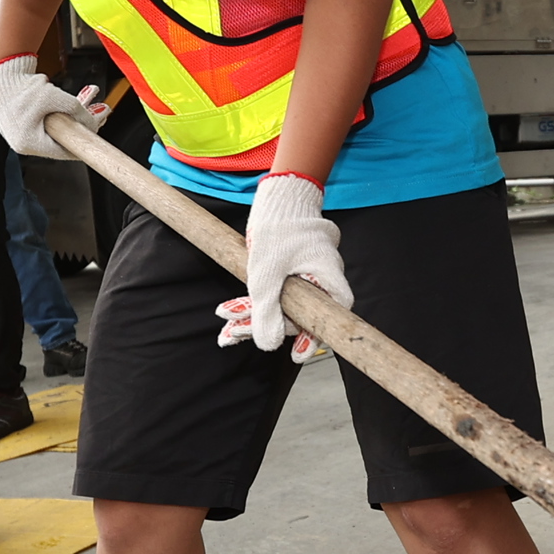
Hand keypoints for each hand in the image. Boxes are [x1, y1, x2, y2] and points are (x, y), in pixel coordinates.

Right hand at [0, 54, 99, 162]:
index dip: (81, 145)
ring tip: (91, 97)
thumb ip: (78, 111)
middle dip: (82, 123)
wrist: (2, 71)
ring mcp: (23, 132)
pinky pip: (48, 119)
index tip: (95, 142)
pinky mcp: (24, 121)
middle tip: (100, 112)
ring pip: (57, 126)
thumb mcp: (56, 98)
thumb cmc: (23, 87)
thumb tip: (93, 124)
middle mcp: (24, 142)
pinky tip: (78, 98)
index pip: (62, 151)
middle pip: (62, 137)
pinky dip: (61, 110)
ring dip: (74, 113)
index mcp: (29, 143)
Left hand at [220, 171, 347, 354]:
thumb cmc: (278, 229)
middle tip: (233, 333)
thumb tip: (268, 345)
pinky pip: (275, 296)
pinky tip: (230, 315)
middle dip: (264, 324)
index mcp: (328, 280)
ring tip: (225, 327)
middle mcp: (321, 282)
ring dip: (253, 316)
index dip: (312, 339)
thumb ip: (267, 310)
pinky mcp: (289, 274)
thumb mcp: (266, 274)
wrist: (277, 198)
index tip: (297, 355)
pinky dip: (254, 304)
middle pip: (298, 316)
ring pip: (282, 307)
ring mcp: (306, 279)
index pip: (327, 319)